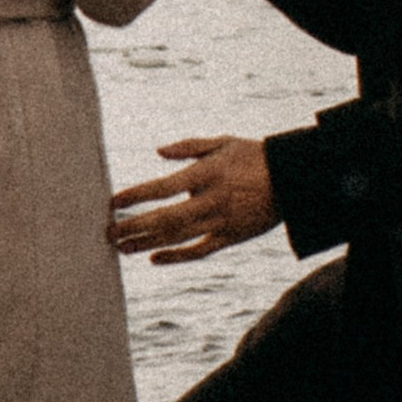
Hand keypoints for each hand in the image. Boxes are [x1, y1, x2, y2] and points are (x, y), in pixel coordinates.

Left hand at [109, 137, 277, 264]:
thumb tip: (158, 152)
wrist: (292, 180)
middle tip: (108, 231)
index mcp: (207, 173)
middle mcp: (211, 200)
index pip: (163, 187)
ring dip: (146, 243)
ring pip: (177, 237)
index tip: (113, 201)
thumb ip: (189, 147)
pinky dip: (175, 257)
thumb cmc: (254, 156)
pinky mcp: (230, 238)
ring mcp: (221, 221)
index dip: (136, 195)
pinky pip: (198, 252)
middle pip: (165, 218)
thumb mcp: (223, 142)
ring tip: (122, 247)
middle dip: (134, 225)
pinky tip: (154, 258)